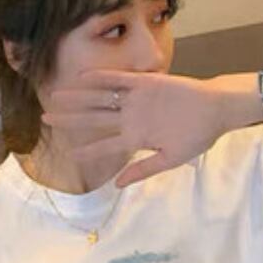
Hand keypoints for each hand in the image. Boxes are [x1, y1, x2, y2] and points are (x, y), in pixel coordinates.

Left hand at [40, 69, 226, 187]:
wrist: (216, 110)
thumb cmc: (197, 137)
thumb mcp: (171, 160)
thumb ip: (143, 170)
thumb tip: (118, 185)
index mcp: (136, 138)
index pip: (105, 146)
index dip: (86, 150)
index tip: (67, 155)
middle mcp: (131, 118)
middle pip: (94, 119)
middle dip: (71, 120)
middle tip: (45, 119)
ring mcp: (136, 100)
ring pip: (100, 98)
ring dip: (78, 98)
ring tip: (56, 97)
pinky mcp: (144, 83)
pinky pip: (118, 79)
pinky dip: (101, 77)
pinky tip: (81, 77)